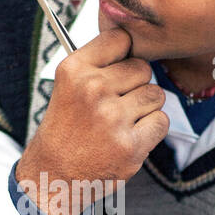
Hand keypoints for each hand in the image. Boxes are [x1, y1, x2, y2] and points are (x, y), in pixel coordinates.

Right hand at [15, 25, 168, 213]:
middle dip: (136, 84)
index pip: (120, 39)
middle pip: (143, 68)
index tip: (117, 68)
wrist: (54, 175)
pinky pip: (161, 121)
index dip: (123, 54)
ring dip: (145, 108)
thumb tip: (137, 44)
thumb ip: (99, 63)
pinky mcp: (130, 144)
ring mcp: (112, 118)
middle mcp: (93, 90)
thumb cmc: (66, 129)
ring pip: (156, 95)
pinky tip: (129, 137)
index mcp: (74, 70)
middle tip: (116, 103)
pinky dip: (151, 130)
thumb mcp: (67, 86)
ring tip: (122, 122)